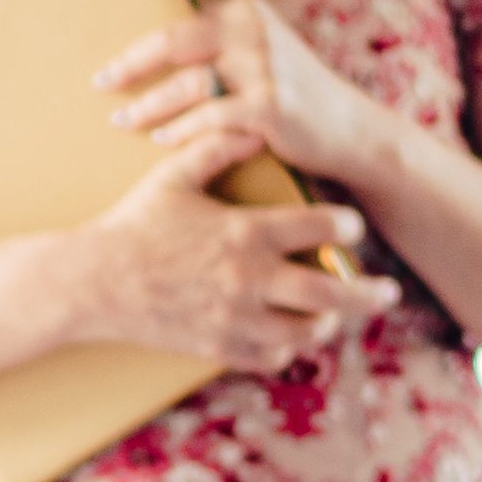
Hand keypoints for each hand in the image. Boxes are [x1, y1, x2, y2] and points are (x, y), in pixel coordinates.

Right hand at [70, 110, 391, 373]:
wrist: (94, 282)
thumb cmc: (135, 224)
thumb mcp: (174, 175)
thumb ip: (217, 146)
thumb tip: (255, 124)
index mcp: (246, 232)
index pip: (321, 229)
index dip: (346, 226)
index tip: (350, 227)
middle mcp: (249, 279)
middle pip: (333, 293)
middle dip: (369, 293)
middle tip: (388, 291)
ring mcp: (236, 318)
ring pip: (307, 331)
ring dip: (329, 323)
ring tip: (338, 315)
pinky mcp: (218, 347)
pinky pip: (270, 357)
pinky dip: (287, 349)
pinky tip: (291, 336)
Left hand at [97, 0, 382, 195]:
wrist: (351, 130)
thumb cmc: (295, 98)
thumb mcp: (260, 57)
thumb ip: (220, 48)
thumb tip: (155, 55)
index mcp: (246, 12)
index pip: (178, 28)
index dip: (138, 51)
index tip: (109, 71)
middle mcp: (254, 31)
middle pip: (173, 44)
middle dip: (131, 67)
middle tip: (102, 86)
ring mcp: (264, 67)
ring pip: (187, 85)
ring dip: (149, 107)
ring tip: (123, 122)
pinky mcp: (270, 105)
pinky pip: (210, 118)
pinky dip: (181, 131)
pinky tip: (161, 142)